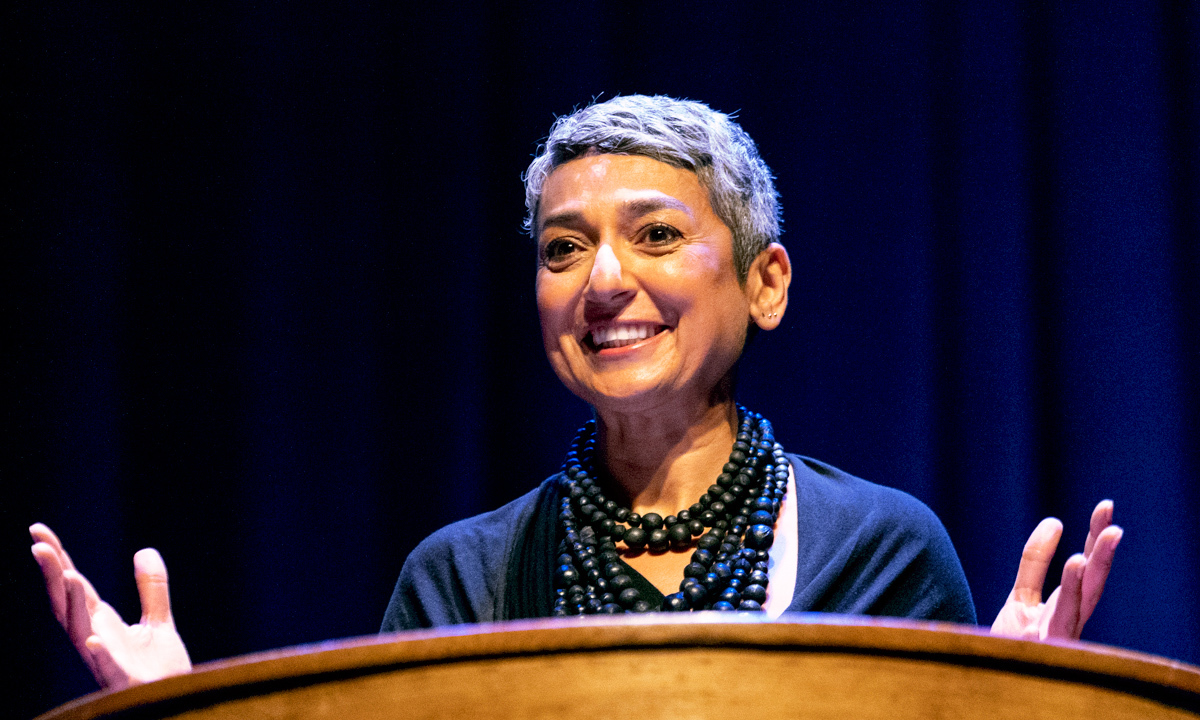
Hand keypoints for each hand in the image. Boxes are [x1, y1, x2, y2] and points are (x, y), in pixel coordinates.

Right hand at [30, 523, 191, 689]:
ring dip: (73, 605)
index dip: (57, 559)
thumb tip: (145, 550)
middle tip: (39, 545)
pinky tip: (94, 640)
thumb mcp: (158, 621)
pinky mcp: (125, 680)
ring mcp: (107, 659)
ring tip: (69, 575)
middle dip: (53, 575)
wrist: (175, 698)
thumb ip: (152, 587)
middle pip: (67, 603)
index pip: (73, 586)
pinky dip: (100, 654)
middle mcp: (95, 638)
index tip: (38, 531)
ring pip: (82, 631)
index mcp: (101, 622)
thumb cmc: (160, 668)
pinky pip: (109, 668)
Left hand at [990, 500, 1122, 640]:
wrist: (991, 679)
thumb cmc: (1012, 644)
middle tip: (1113, 520)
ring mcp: (1059, 637)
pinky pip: (1061, 619)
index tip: (1106, 505)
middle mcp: (1069, 622)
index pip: (1087, 567)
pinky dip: (1071, 594)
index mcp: (1067, 607)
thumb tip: (1055, 521)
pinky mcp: (1045, 649)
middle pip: (1092, 582)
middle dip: (1103, 552)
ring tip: (1102, 536)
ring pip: (1081, 602)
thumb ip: (1035, 562)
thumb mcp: (1021, 598)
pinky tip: (1075, 566)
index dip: (1096, 538)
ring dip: (1092, 569)